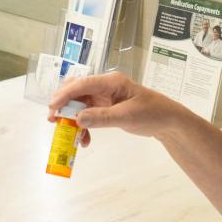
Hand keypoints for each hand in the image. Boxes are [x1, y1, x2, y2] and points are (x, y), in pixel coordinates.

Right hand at [47, 72, 185, 146]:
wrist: (168, 121)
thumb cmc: (152, 113)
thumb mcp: (127, 116)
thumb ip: (102, 117)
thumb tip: (78, 119)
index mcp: (111, 82)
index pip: (82, 84)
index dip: (65, 95)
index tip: (53, 108)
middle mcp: (105, 86)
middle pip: (76, 91)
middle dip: (63, 105)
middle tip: (54, 120)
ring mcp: (105, 97)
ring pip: (80, 104)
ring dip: (72, 118)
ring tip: (68, 134)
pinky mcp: (106, 108)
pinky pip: (88, 115)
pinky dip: (83, 126)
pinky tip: (84, 140)